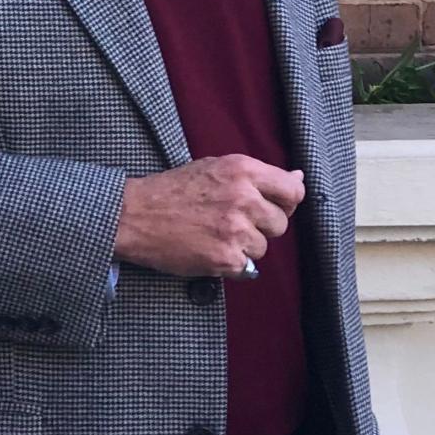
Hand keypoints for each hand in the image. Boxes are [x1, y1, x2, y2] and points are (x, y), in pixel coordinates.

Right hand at [113, 155, 304, 278]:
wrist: (135, 214)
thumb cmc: (172, 189)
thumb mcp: (214, 168)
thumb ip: (256, 176)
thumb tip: (299, 178)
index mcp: (241, 170)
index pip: (293, 190)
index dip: (286, 201)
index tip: (272, 206)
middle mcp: (243, 197)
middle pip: (281, 223)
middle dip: (261, 226)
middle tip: (231, 221)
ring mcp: (235, 229)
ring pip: (264, 247)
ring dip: (245, 246)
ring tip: (215, 235)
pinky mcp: (226, 257)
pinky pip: (248, 266)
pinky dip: (231, 263)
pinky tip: (209, 249)